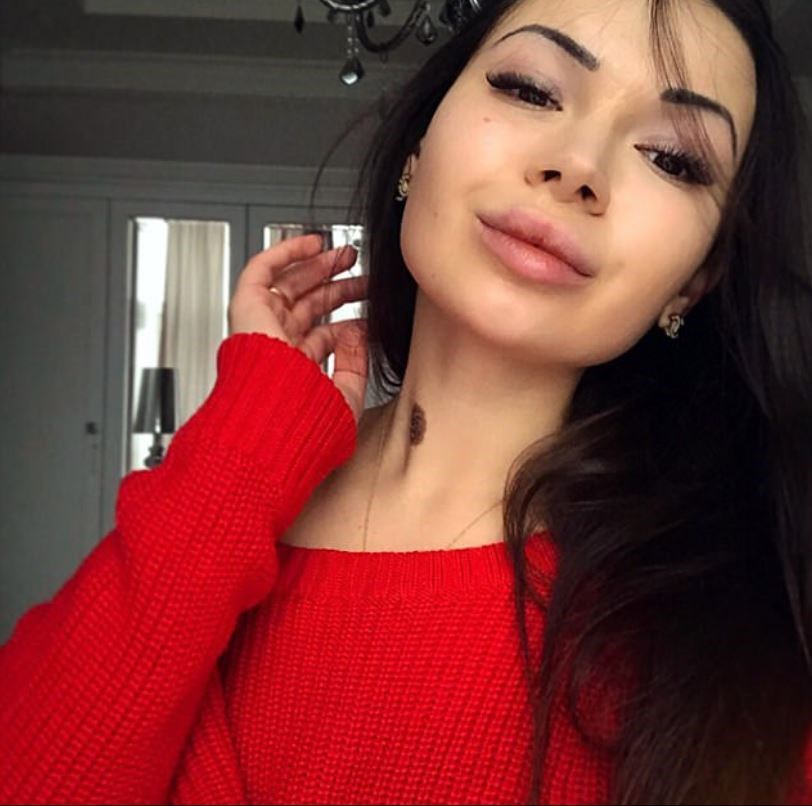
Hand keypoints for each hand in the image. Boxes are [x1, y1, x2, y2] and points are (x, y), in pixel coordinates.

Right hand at [227, 233, 369, 423]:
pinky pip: (262, 271)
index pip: (322, 338)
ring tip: (346, 255)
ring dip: (319, 267)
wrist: (274, 421)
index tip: (373, 313)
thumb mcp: (345, 396)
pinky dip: (286, 252)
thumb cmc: (304, 424)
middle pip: (309, 308)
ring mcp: (262, 327)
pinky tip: (313, 244)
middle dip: (337, 288)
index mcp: (296, 371)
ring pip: (290, 286)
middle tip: (361, 275)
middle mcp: (277, 348)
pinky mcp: (247, 309)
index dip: (349, 323)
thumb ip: (355, 365)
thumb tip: (360, 333)